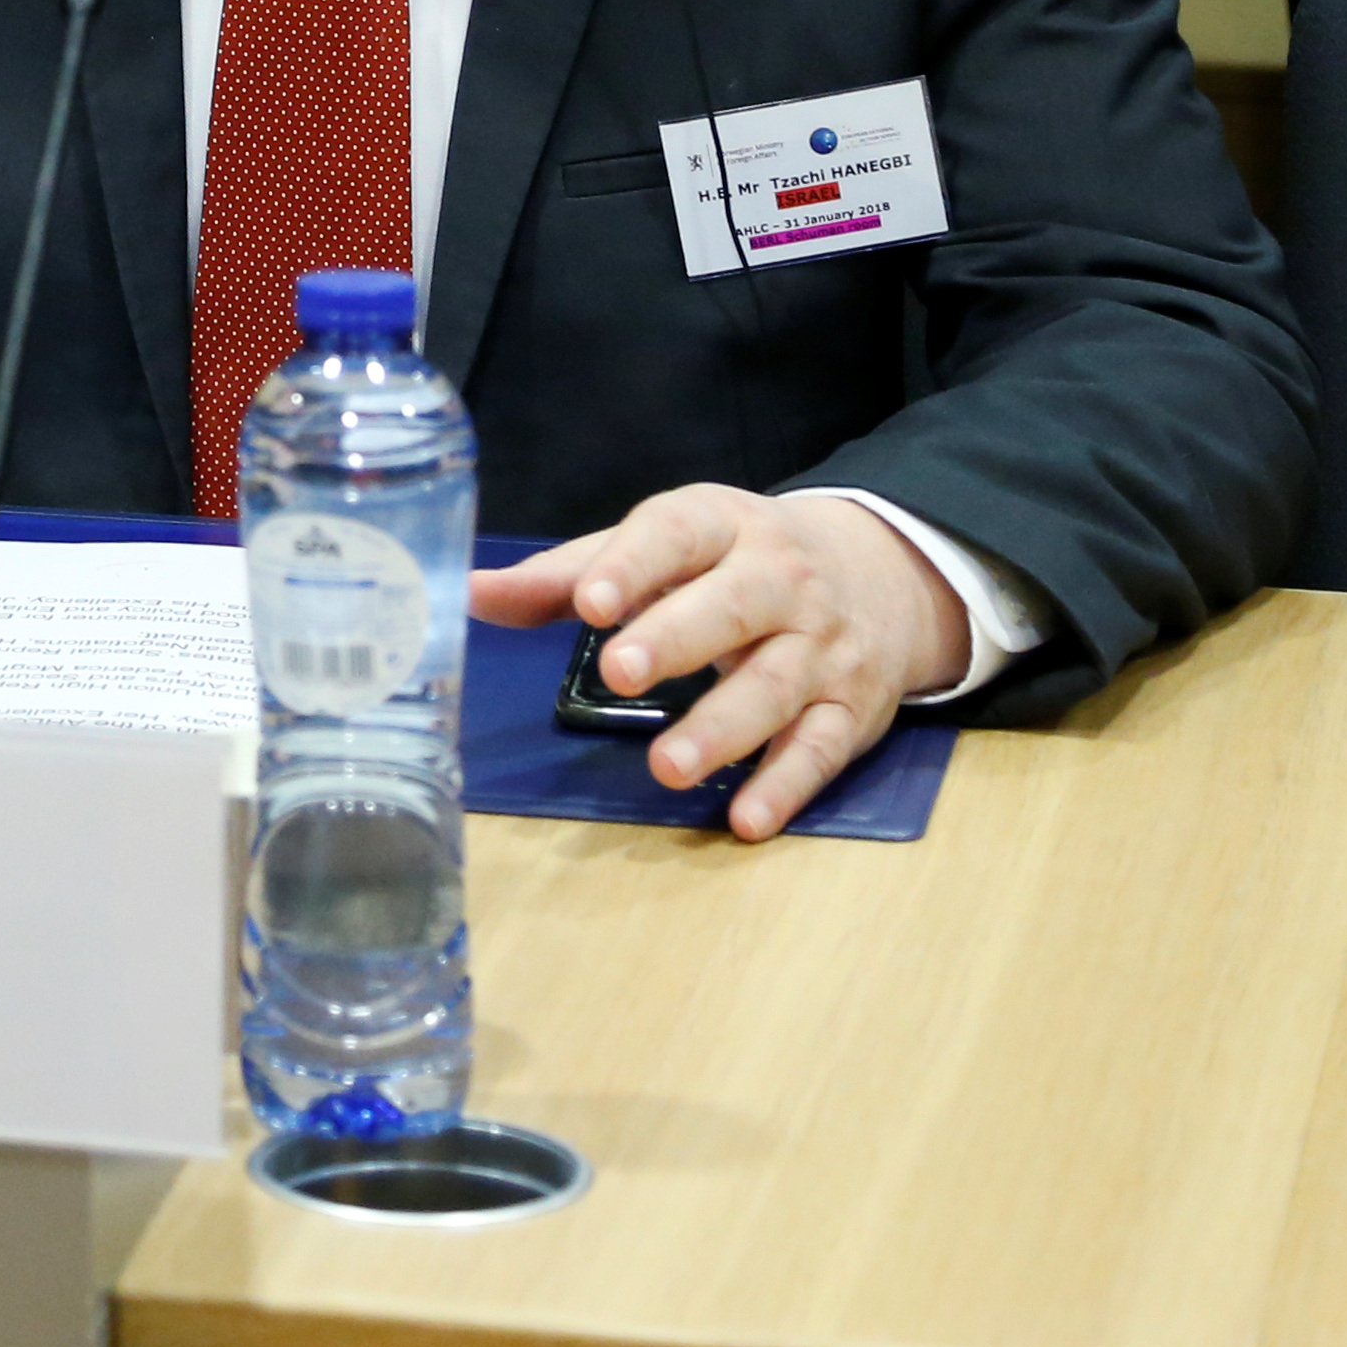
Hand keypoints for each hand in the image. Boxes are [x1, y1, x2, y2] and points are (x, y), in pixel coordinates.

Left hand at [472, 485, 973, 839]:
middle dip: (677, 638)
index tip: (589, 603)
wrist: (879, 571)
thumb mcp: (661, 547)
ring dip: (721, 729)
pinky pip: (820, 750)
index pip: (676, 533)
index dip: (632, 565)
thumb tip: (468, 594)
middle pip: (733, 607)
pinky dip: (786, 786)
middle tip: (620, 672)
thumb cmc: (733, 560)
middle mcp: (780, 581)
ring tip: (665, 767)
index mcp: (721, 526)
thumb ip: (568, 575)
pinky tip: (747, 819)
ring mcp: (821, 647)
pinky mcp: (849, 709)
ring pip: (775, 686)